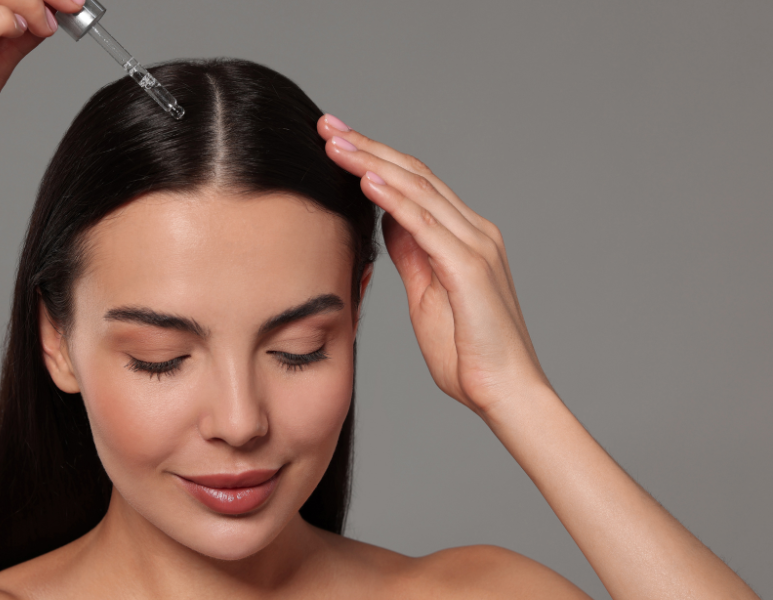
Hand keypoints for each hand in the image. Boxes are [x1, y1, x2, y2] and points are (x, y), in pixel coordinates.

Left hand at [318, 115, 552, 417]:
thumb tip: (388, 222)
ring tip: (336, 142)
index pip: (414, 184)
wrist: (506, 394)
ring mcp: (475, 246)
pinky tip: (366, 181)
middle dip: (367, 147)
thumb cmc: (468, 354)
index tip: (336, 140)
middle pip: (414, 175)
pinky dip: (395, 200)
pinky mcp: (470, 268)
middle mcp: (474, 231)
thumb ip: (412, 256)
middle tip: (326, 123)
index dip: (374, 158)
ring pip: (418, 190)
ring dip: (372, 162)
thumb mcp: (427, 296)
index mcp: (464, 237)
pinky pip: (426, 225)